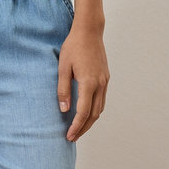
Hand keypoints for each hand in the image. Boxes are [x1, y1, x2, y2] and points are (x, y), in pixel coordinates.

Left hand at [57, 23, 108, 141]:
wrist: (89, 31)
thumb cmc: (73, 46)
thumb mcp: (63, 67)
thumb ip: (63, 89)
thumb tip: (64, 110)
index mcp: (89, 83)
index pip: (83, 112)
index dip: (76, 126)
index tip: (69, 136)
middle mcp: (100, 84)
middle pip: (94, 115)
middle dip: (83, 128)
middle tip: (73, 137)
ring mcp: (105, 81)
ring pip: (100, 108)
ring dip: (90, 120)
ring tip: (79, 127)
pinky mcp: (106, 77)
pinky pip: (102, 99)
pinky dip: (95, 109)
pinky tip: (86, 111)